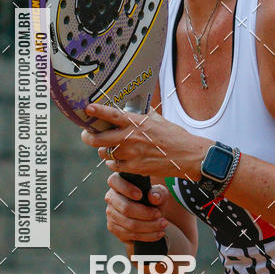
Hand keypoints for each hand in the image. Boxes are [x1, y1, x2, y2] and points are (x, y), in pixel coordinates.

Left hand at [79, 102, 206, 179]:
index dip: (97, 111)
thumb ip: (143, 113)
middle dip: (89, 137)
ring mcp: (131, 154)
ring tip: (110, 149)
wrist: (187, 156)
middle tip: (88, 136)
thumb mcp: (158, 119)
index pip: (111, 114)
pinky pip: (115, 166)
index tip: (87, 109)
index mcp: (136, 122)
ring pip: (105, 153)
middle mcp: (130, 137)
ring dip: (104, 151)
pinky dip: (114, 163)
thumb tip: (135, 105)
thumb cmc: (174, 136)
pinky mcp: (135, 167)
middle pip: (98, 139)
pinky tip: (120, 160)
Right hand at [105, 172, 168, 243]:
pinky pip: (131, 235)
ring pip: (130, 224)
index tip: (140, 195)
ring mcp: (111, 214)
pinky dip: (147, 235)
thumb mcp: (160, 194)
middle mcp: (111, 198)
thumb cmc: (153, 200)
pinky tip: (159, 233)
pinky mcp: (114, 228)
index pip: (115, 182)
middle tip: (159, 214)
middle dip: (145, 213)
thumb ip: (159, 193)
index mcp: (118, 183)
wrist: (151, 217)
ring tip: (164, 224)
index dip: (126, 189)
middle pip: (126, 208)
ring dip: (150, 226)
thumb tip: (154, 198)